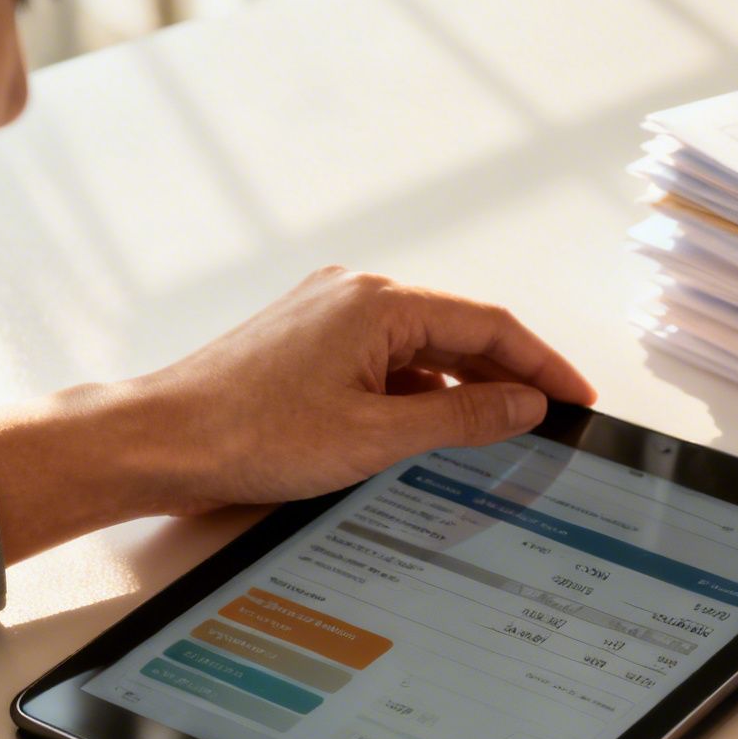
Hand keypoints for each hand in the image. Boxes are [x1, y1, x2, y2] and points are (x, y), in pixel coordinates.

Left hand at [0, 267, 596, 561]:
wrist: (159, 442)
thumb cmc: (247, 435)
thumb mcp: (376, 437)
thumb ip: (461, 416)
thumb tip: (523, 404)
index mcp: (378, 303)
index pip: (490, 325)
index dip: (544, 365)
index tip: (577, 400)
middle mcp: (354, 296)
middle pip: (459, 332)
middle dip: (510, 378)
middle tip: (551, 423)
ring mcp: (327, 318)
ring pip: (422, 350)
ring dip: (462, 389)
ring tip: (500, 436)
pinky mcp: (306, 346)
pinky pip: (385, 364)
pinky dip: (418, 396)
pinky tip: (431, 434)